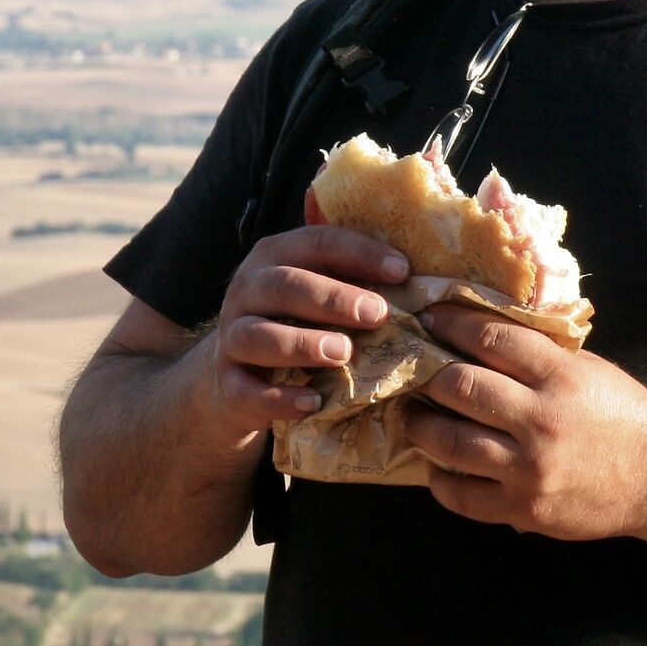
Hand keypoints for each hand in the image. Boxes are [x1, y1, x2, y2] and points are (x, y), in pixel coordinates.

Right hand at [199, 218, 408, 433]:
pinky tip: (313, 403)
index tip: (403, 270)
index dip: (361, 253)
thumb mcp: (317, 289)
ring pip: (256, 335)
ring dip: (302, 343)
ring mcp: (232, 338)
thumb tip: (419, 267)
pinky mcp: (227, 384)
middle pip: (284, 285)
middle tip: (377, 314)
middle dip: (333, 297)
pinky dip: (279, 397)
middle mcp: (247, 290)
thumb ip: (354, 273)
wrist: (234, 377)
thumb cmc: (295, 322)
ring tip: (343, 354)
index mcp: (276, 256)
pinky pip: (247, 390)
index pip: (318, 242)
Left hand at [405, 304, 646, 540]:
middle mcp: (542, 420)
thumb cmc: (622, 415)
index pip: (491, 338)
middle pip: (461, 387)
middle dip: (427, 375)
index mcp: (561, 376)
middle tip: (410, 370)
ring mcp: (531, 468)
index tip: (428, 317)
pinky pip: (463, 496)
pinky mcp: (525, 509)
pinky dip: (440, 480)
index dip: (452, 322)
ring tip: (410, 416)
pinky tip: (435, 466)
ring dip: (421, 426)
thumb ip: (538, 355)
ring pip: (451, 442)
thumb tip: (478, 332)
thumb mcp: (587, 369)